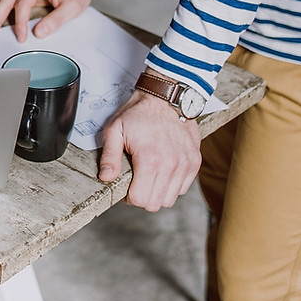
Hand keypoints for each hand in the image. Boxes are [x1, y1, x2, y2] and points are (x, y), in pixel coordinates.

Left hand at [99, 91, 201, 209]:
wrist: (166, 98)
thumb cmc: (139, 112)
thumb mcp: (115, 130)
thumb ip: (109, 156)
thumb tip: (106, 177)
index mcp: (150, 159)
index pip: (141, 199)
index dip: (129, 197)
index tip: (125, 186)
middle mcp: (172, 165)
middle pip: (155, 203)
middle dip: (142, 196)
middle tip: (135, 181)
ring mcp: (186, 164)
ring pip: (170, 198)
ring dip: (157, 192)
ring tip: (148, 176)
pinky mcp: (195, 162)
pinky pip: (183, 188)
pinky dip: (172, 185)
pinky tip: (162, 171)